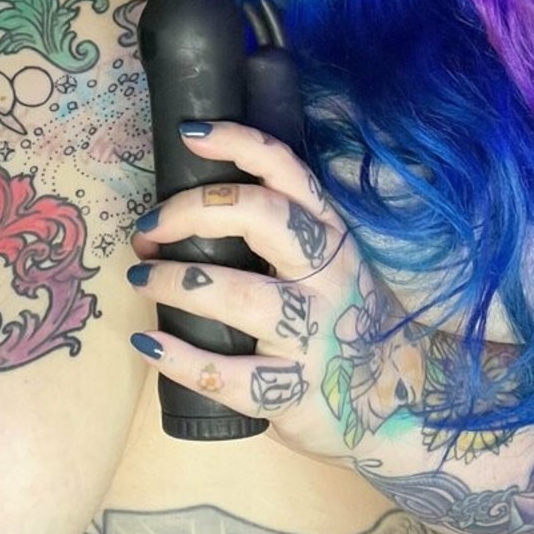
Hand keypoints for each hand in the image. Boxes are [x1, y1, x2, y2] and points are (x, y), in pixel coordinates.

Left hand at [127, 120, 374, 463]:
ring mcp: (314, 333)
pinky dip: (180, 357)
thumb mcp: (322, 261)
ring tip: (139, 277)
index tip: (191, 134)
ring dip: (175, 282)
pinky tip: (148, 342)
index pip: (286, 169)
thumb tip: (173, 216)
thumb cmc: (336, 317)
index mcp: (329, 231)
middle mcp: (327, 273)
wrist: (394, 399)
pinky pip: (228, 374)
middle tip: (148, 227)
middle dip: (193, 211)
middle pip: (261, 217)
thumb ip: (270, 233)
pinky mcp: (296, 390)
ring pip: (238, 295)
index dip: (238, 142)